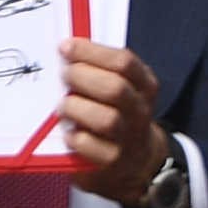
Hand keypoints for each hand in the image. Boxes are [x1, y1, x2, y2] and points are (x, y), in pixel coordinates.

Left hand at [55, 39, 174, 207]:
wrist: (133, 160)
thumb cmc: (116, 114)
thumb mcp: (121, 89)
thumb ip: (100, 69)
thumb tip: (66, 49)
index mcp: (144, 86)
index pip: (124, 62)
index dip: (92, 52)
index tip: (66, 47)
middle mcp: (140, 111)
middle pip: (115, 89)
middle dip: (82, 77)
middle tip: (64, 76)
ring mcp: (128, 137)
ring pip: (106, 119)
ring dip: (76, 108)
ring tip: (63, 107)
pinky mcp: (112, 160)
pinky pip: (91, 146)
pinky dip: (75, 137)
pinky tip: (68, 132)